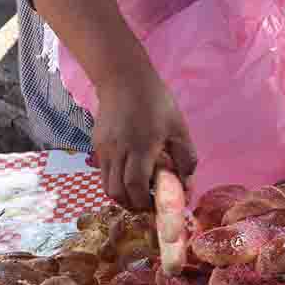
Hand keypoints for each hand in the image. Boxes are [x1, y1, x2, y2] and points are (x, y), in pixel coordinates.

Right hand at [93, 64, 196, 208]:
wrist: (123, 79)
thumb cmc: (156, 102)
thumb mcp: (178, 127)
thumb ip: (186, 158)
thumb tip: (187, 185)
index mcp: (141, 147)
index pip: (136, 187)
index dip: (145, 203)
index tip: (156, 205)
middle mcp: (119, 151)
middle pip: (117, 192)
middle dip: (132, 204)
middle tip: (147, 203)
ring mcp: (104, 149)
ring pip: (107, 186)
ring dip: (122, 195)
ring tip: (138, 191)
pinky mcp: (97, 145)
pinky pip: (103, 173)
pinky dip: (115, 181)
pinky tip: (129, 174)